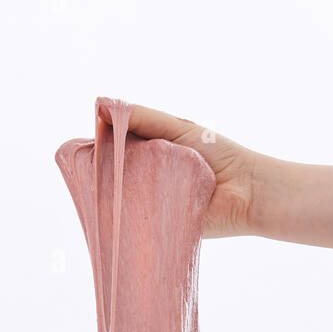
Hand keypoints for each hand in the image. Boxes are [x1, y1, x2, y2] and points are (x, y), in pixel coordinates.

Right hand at [97, 100, 264, 238]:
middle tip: (93, 173)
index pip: (113, 149)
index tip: (84, 150)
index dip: (98, 149)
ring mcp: (152, 203)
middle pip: (113, 176)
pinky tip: (120, 213)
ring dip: (115, 196)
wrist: (247, 190)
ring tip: (106, 192)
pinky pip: (139, 222)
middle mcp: (147, 178)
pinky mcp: (160, 226)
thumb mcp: (177, 128)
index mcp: (149, 152)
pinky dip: (131, 217)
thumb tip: (100, 105)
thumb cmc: (218, 154)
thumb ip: (141, 118)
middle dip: (103, 174)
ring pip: (122, 200)